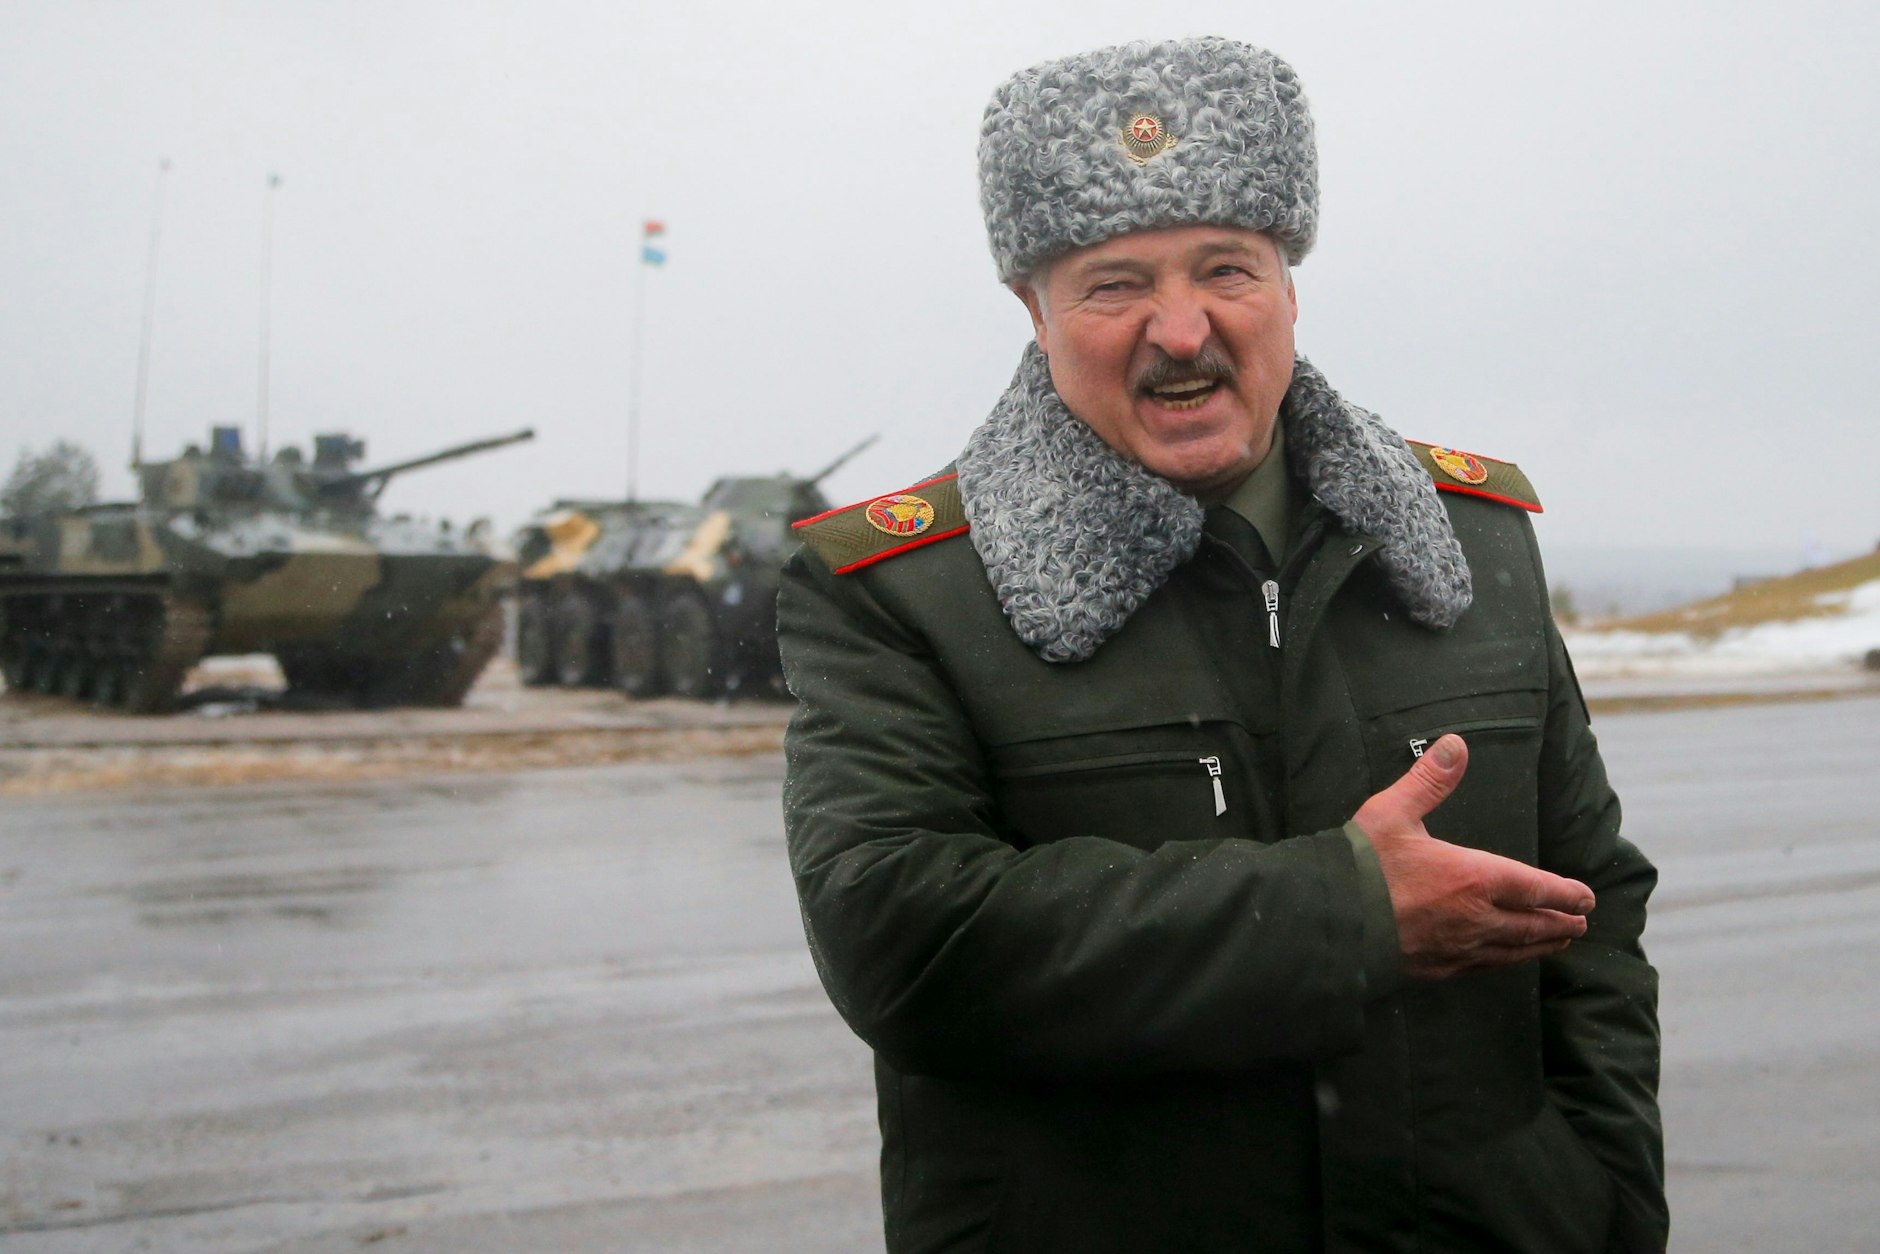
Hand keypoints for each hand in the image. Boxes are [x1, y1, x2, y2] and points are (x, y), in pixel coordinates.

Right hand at [1352, 734, 1593, 981]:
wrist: (1328, 921)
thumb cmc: (1361, 866)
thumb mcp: (1393, 812)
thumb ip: (1429, 781)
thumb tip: (1457, 744)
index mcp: (1472, 878)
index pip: (1534, 887)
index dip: (1564, 892)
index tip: (1586, 896)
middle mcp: (1475, 918)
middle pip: (1531, 924)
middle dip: (1560, 922)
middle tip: (1582, 922)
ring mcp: (1457, 949)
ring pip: (1513, 950)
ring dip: (1540, 945)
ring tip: (1558, 942)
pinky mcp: (1436, 969)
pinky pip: (1484, 967)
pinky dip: (1505, 961)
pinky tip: (1504, 959)